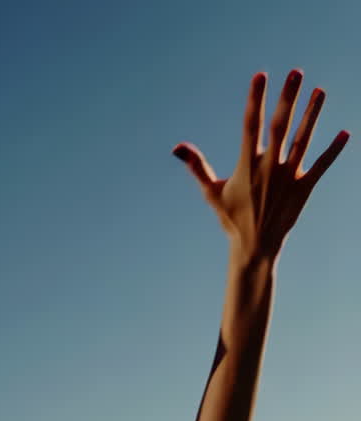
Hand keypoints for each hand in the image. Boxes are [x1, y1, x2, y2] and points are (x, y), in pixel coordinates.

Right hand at [172, 69, 349, 262]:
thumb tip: (177, 148)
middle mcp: (269, 168)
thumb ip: (197, 167)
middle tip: (296, 72)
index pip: (251, 125)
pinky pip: (321, 166)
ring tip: (320, 91)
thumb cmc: (232, 219)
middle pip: (280, 126)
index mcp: (247, 165)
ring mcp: (288, 178)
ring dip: (312, 115)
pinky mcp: (303, 189)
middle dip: (288, 98)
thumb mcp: (212, 192)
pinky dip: (333, 151)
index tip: (260, 76)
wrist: (254, 248)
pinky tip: (345, 134)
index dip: (255, 99)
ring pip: (303, 140)